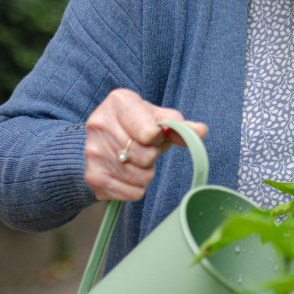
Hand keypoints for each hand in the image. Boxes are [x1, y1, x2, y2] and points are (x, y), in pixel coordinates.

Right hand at [84, 88, 206, 201]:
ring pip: (139, 177)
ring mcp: (92, 150)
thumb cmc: (135, 126)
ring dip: (146, 174)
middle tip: (145, 150)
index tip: (152, 135)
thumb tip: (201, 131)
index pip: (149, 133)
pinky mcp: (92, 176)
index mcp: (119, 101)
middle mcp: (100, 123)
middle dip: (152, 157)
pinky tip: (129, 176)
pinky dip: (136, 189)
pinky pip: (129, 193)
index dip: (157, 138)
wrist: (100, 141)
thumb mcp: (156, 119)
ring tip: (138, 162)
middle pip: (145, 156)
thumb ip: (179, 126)